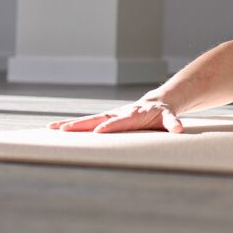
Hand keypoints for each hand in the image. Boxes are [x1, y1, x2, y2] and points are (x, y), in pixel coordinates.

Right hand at [47, 96, 183, 133]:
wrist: (159, 102)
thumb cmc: (163, 113)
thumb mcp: (169, 117)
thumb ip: (173, 123)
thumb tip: (180, 129)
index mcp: (133, 115)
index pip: (120, 122)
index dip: (110, 126)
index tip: (99, 131)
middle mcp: (119, 113)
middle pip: (98, 118)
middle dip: (81, 124)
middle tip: (64, 129)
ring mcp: (112, 115)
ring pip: (89, 119)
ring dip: (72, 124)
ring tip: (53, 128)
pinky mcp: (106, 118)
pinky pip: (88, 122)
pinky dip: (72, 125)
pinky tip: (55, 129)